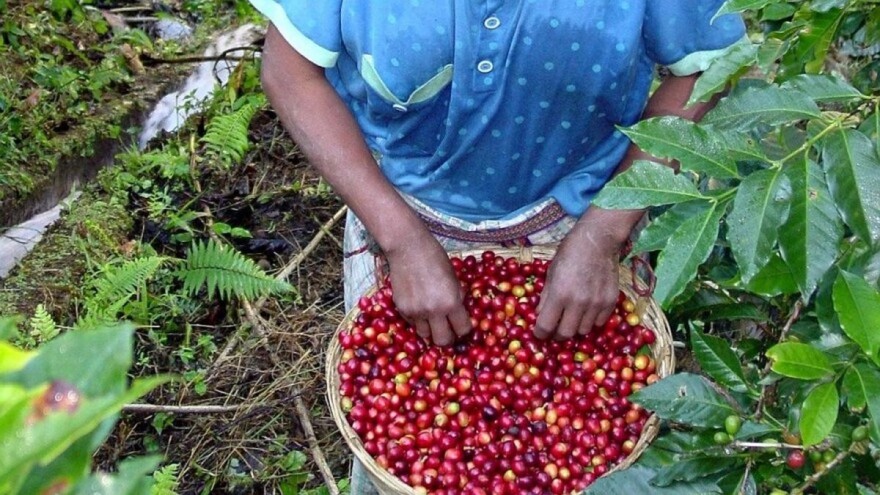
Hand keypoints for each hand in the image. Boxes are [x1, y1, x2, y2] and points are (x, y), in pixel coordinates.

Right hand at [384, 233, 471, 345]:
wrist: (407, 247)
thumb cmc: (435, 257)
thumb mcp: (454, 277)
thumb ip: (457, 297)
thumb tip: (460, 312)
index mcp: (451, 302)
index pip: (463, 330)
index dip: (464, 330)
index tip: (462, 327)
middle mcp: (433, 311)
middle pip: (443, 341)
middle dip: (448, 338)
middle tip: (448, 330)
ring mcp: (415, 312)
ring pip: (425, 335)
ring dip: (431, 330)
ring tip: (432, 318)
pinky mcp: (401, 309)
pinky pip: (412, 323)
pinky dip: (417, 320)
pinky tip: (419, 305)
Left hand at [533, 225, 622, 340]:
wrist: (598, 241)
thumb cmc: (570, 253)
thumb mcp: (551, 272)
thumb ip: (545, 297)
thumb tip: (540, 315)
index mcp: (559, 294)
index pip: (546, 326)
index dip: (540, 333)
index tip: (540, 333)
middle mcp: (578, 302)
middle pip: (566, 334)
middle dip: (557, 334)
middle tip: (556, 328)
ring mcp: (596, 303)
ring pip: (583, 330)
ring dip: (575, 327)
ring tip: (572, 316)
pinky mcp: (610, 302)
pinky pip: (599, 323)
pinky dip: (591, 321)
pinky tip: (587, 310)